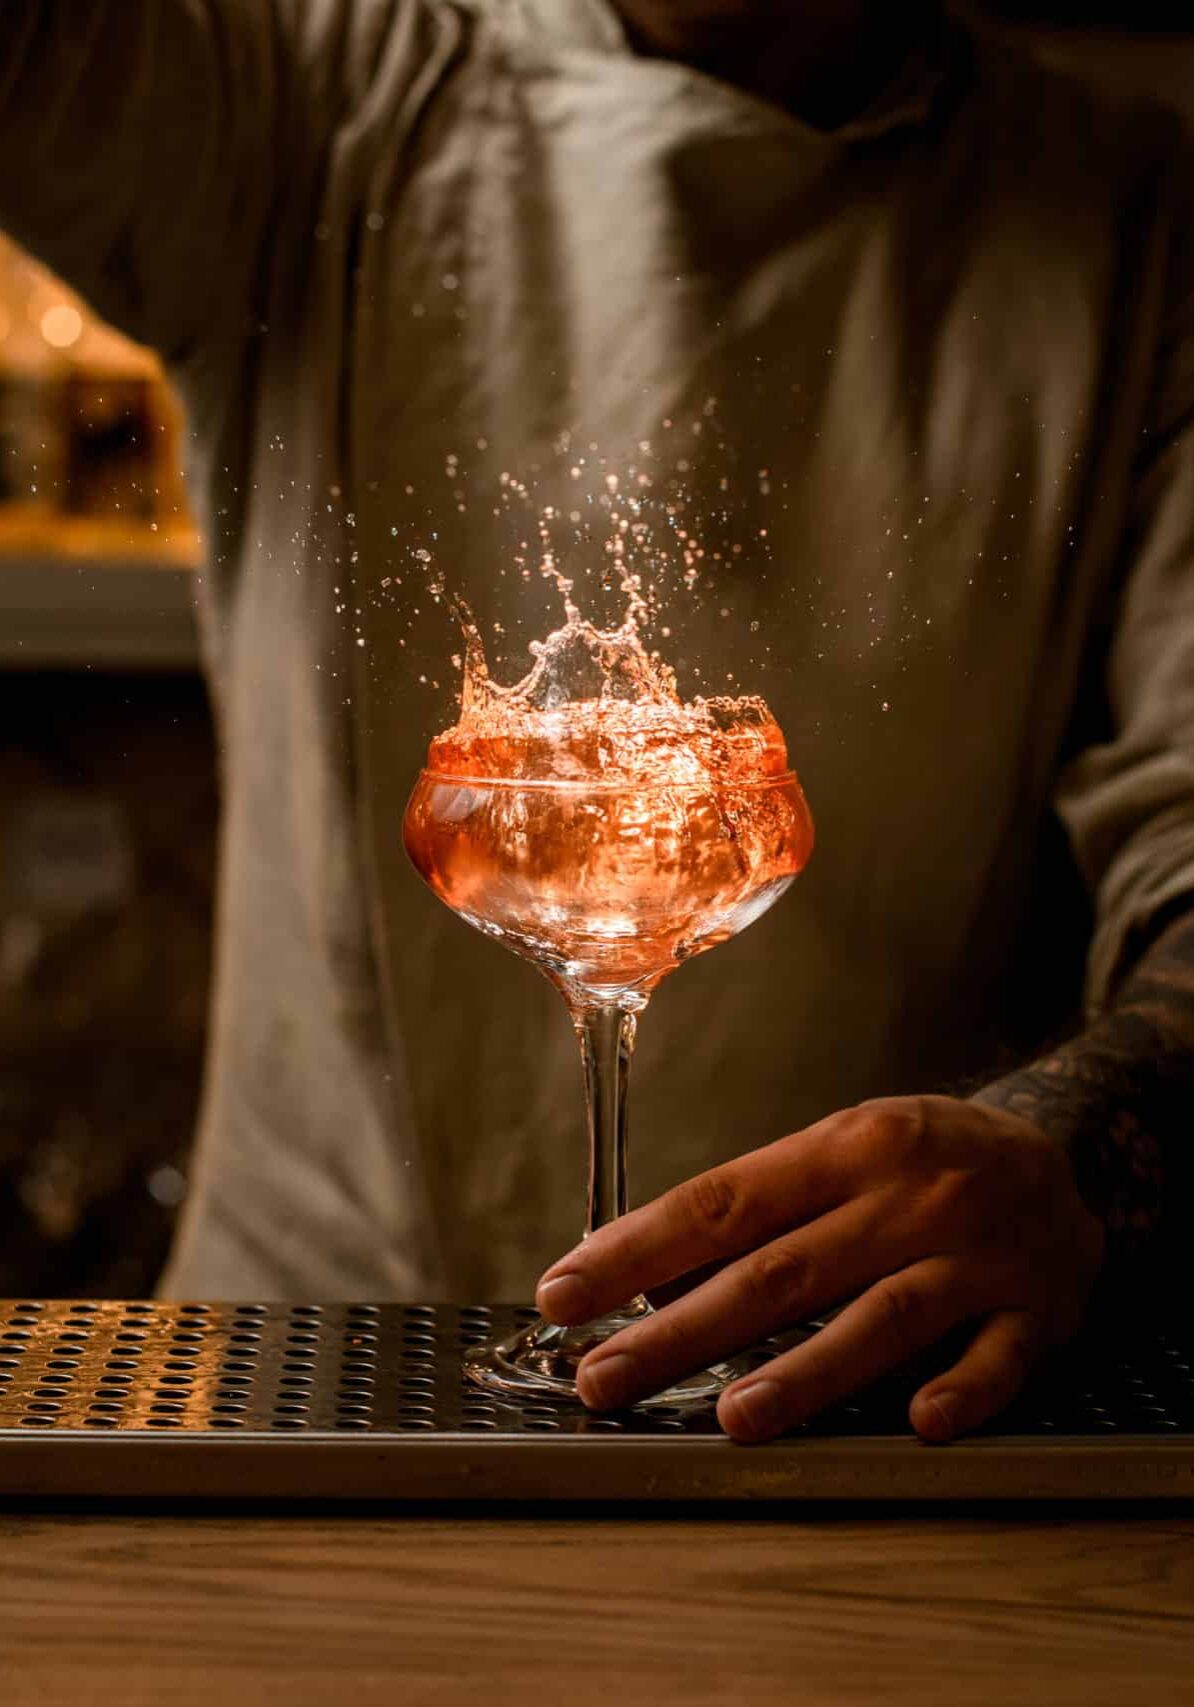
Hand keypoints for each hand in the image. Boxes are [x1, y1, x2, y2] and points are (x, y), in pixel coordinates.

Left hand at [535, 1095, 1105, 1442]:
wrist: (1064, 1155)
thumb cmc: (919, 1162)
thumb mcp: (841, 1153)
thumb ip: (762, 1210)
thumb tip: (650, 1277)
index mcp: (844, 1147)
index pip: (722, 1202)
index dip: (638, 1251)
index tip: (565, 1294)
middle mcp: (904, 1196)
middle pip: (781, 1270)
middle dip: (683, 1330)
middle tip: (604, 1379)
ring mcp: (974, 1254)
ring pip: (882, 1315)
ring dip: (807, 1370)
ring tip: (733, 1418)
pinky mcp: (1036, 1309)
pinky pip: (999, 1356)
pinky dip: (962, 1389)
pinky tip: (920, 1423)